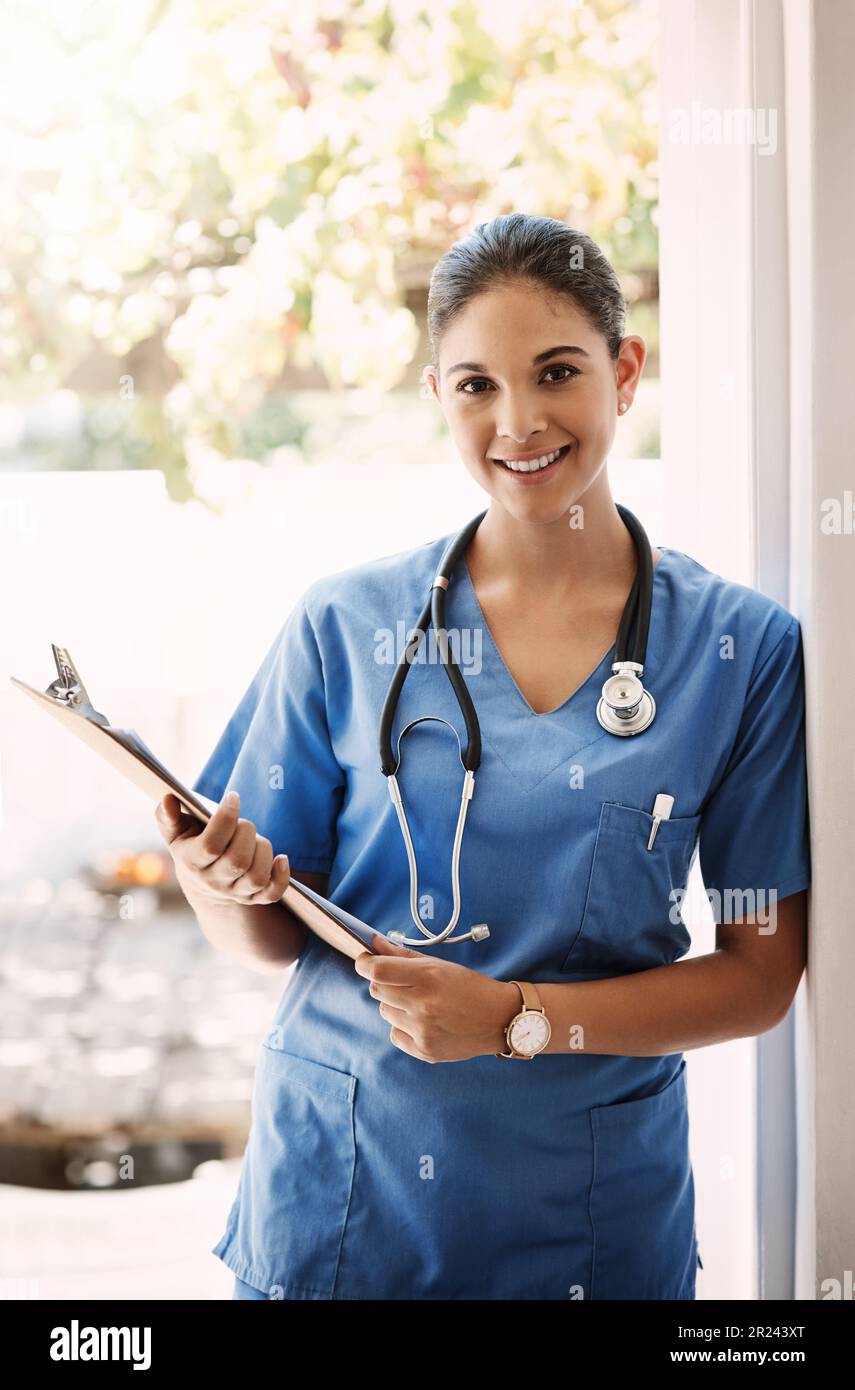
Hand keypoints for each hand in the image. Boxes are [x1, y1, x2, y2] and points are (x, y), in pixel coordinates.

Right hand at [154, 790, 290, 907]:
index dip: (226, 818)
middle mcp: (213, 881)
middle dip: (246, 832)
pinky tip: (281, 859)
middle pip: (237, 861)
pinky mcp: (254, 898)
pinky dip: (281, 877)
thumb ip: (168, 816)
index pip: (211, 845)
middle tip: (243, 822)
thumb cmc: (191, 845)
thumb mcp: (175, 832)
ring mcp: (234, 892)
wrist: (201, 882)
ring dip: (263, 850)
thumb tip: (168, 800)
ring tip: (255, 838)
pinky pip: (272, 894)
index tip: (232, 797)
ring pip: (256, 876)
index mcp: (192, 862)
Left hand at [353, 932, 519, 1062]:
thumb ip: (403, 956)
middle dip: (384, 983)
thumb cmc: (470, 987)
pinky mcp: (424, 1050)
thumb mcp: (440, 965)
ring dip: (395, 1005)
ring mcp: (423, 1031)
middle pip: (377, 990)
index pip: (377, 970)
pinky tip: (424, 1022)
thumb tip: (375, 944)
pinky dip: (403, 1026)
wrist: (499, 1020)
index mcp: (428, 978)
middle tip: (404, 983)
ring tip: (421, 1004)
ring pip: (385, 1012)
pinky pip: (395, 1034)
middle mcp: (423, 1005)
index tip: (364, 960)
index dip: (365, 963)